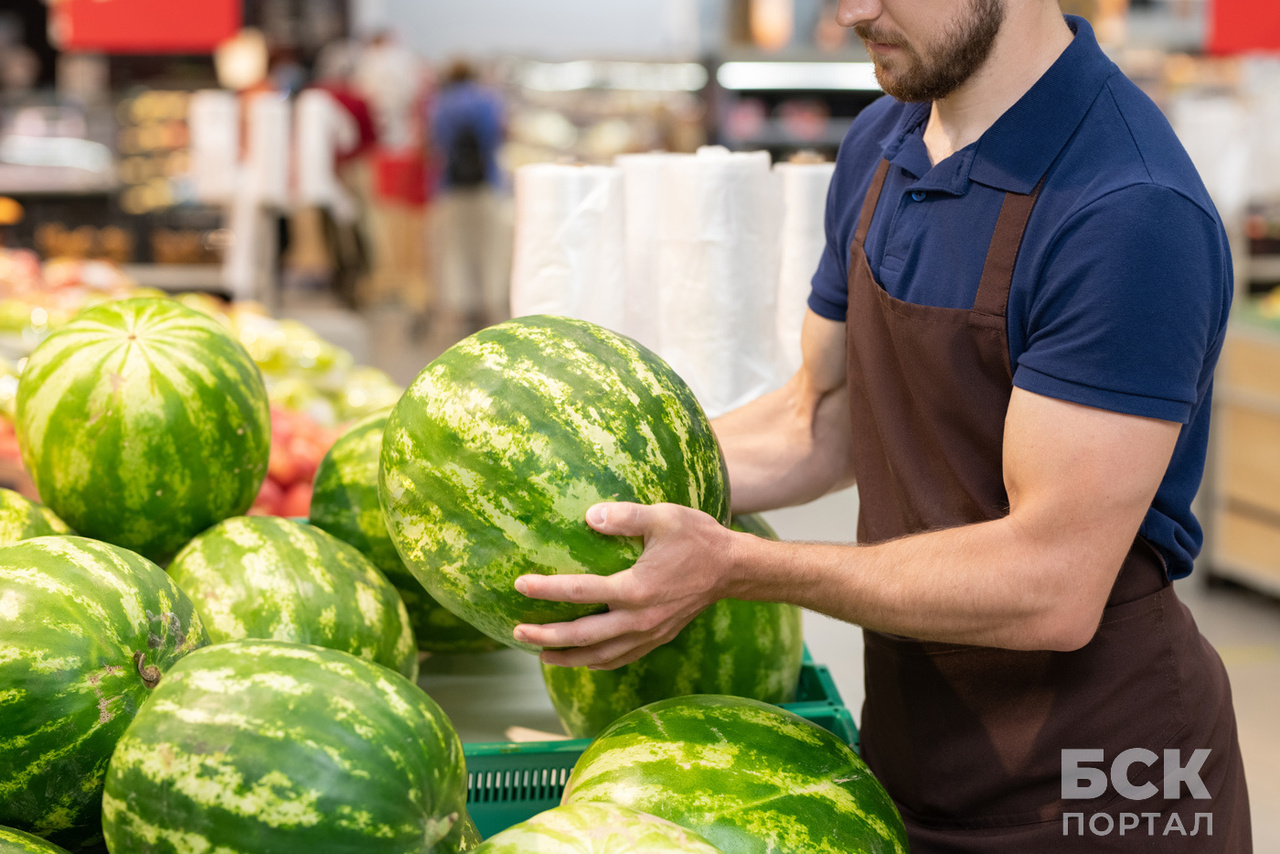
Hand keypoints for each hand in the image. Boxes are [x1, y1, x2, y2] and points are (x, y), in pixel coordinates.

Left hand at [513, 502, 735, 669]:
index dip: (546, 590)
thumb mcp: (663, 516)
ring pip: (600, 656)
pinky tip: (583, 658)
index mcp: (635, 589)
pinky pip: (621, 658)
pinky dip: (597, 662)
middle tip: (517, 633)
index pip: (579, 592)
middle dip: (546, 637)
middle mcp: (639, 619)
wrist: (733, 569)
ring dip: (568, 658)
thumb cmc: (697, 537)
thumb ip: (624, 516)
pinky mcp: (658, 638)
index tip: (520, 586)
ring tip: (541, 655)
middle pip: (582, 636)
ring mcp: (649, 633)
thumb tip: (588, 516)